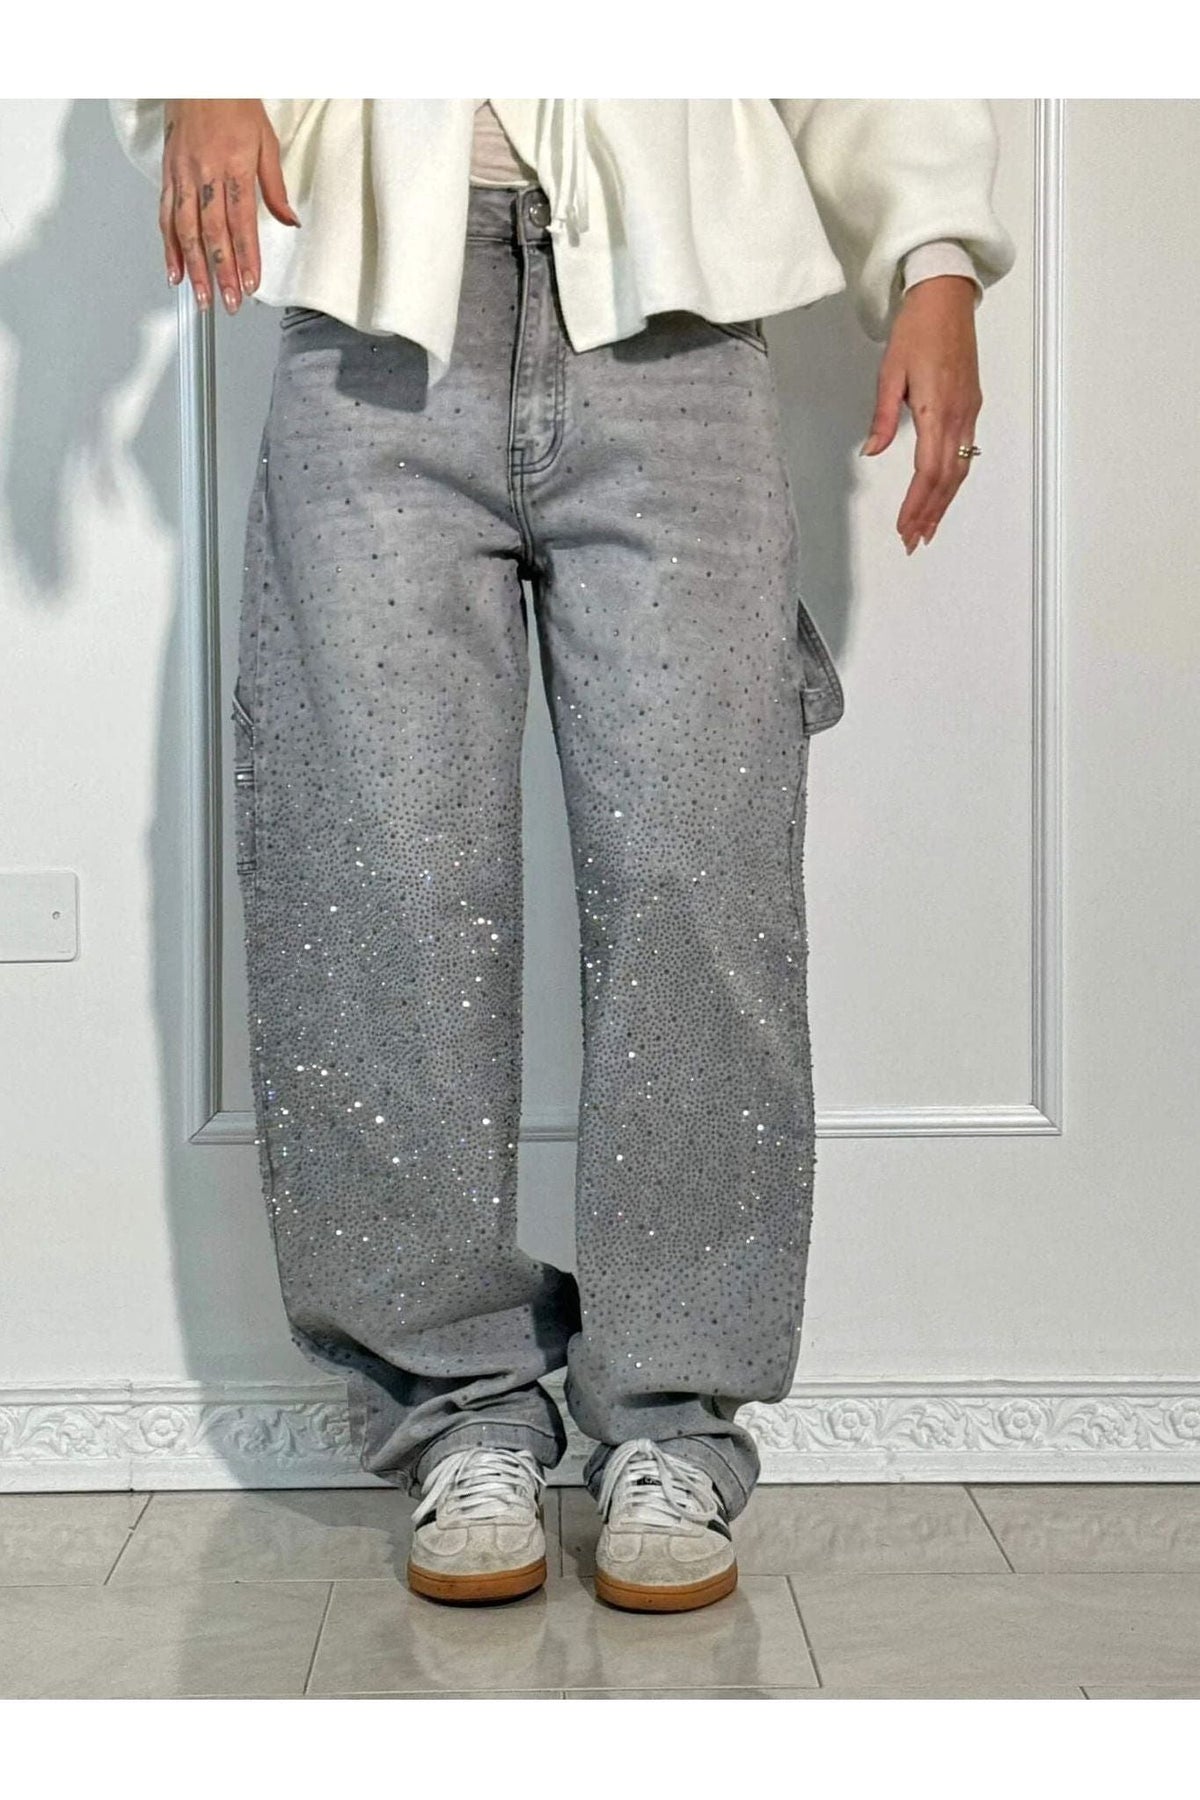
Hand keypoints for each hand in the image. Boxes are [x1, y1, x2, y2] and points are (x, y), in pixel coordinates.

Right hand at [160, 100, 299, 313]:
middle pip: (214, 233)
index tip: (251, 283)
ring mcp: (183, 176)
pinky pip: (166, 216)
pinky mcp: (168, 174)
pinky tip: (175, 270)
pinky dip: (169, 246)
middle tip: (229, 302)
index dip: (246, 257)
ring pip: (186, 230)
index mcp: (235, 168)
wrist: (199, 75)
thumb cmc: (234, 104)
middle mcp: (206, 174)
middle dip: (222, 273)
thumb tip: (290, 220)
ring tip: (202, 297)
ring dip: (194, 268)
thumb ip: (275, 187)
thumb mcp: (267, 143)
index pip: (242, 223)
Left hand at [859, 275, 982, 553]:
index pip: (926, 471)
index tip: (904, 527)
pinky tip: (944, 493)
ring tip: (928, 528)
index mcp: (935, 409)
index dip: (916, 505)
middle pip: (946, 479)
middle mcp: (958, 415)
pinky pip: (966, 453)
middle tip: (914, 541)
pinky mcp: (971, 405)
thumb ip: (881, 416)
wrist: (945, 297)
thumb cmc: (918, 328)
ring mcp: (968, 412)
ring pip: (960, 470)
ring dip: (943, 503)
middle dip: (930, 513)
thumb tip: (872, 451)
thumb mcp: (889, 372)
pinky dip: (954, 480)